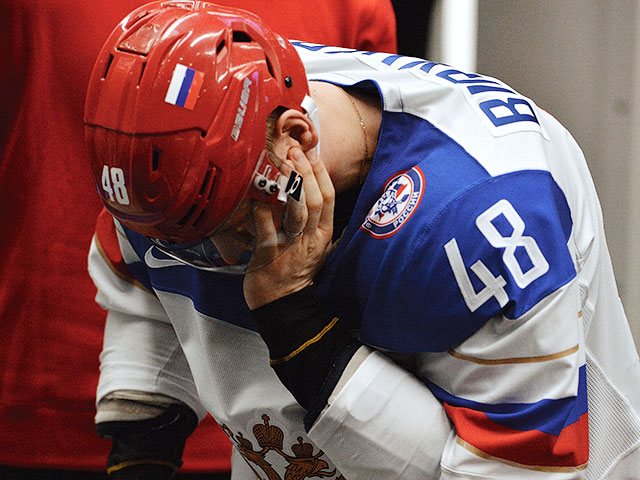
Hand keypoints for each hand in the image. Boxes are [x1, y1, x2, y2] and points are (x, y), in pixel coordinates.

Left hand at [243, 147, 334, 309]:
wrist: (281, 303)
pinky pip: (266, 226)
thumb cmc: (295, 271)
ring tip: (283, 163)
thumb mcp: (315, 246)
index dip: (321, 173)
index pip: (329, 198)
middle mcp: (310, 239)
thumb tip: (314, 192)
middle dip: (307, 171)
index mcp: (323, 234)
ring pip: (298, 211)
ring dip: (292, 184)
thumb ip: (316, 222)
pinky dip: (260, 209)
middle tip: (295, 150)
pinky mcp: (269, 253)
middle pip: (316, 200)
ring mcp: (291, 246)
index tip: (311, 152)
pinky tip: (255, 195)